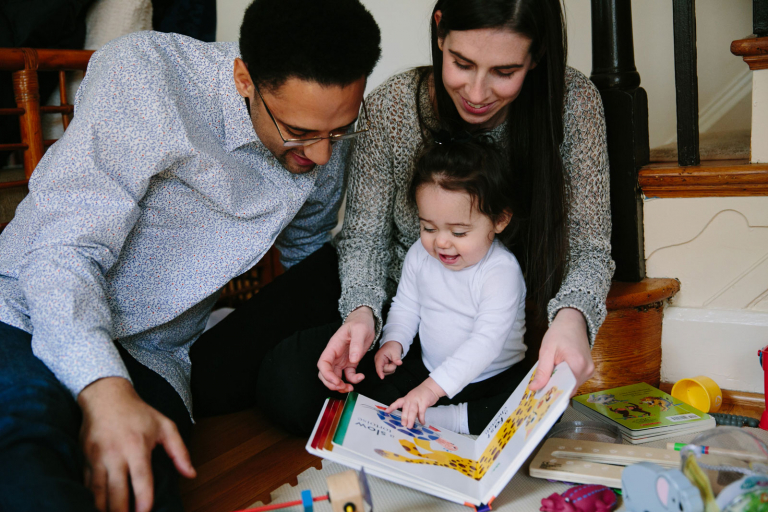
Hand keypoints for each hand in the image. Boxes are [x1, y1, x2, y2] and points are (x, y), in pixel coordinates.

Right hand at [78, 377, 195, 511]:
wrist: (105, 396)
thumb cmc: (138, 412)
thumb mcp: (165, 426)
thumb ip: (179, 451)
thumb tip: (191, 474)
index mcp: (137, 447)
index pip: (141, 480)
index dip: (144, 501)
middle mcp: (115, 454)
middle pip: (117, 493)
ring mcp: (96, 458)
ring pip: (97, 494)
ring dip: (105, 509)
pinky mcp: (85, 460)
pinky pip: (86, 486)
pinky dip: (92, 500)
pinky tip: (99, 507)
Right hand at [317, 306, 375, 391]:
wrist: (365, 321)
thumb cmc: (360, 323)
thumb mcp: (360, 330)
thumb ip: (356, 345)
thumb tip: (353, 359)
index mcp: (333, 346)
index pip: (323, 363)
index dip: (326, 374)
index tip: (336, 381)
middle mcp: (335, 355)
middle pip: (325, 373)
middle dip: (331, 383)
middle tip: (342, 387)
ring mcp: (342, 360)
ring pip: (335, 377)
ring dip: (340, 385)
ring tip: (350, 388)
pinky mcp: (350, 363)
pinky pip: (348, 375)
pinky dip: (352, 380)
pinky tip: (361, 377)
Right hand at [374, 341, 402, 378]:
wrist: (392, 344)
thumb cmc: (393, 347)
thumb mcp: (396, 352)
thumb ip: (397, 358)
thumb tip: (399, 363)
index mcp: (379, 357)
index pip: (378, 366)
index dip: (380, 372)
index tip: (382, 377)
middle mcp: (378, 362)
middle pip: (384, 371)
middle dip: (391, 367)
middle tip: (394, 360)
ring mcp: (380, 365)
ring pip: (386, 372)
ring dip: (392, 368)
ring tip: (392, 361)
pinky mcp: (383, 367)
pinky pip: (388, 371)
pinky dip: (391, 368)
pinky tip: (391, 363)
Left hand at [386, 378, 444, 428]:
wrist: (431, 387)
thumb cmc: (422, 394)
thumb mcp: (414, 399)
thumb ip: (411, 407)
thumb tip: (409, 419)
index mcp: (406, 398)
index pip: (397, 402)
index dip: (392, 407)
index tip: (386, 412)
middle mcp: (410, 399)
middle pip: (405, 409)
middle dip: (404, 417)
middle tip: (403, 425)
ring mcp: (417, 400)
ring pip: (412, 411)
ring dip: (411, 419)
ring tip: (410, 426)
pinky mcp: (424, 402)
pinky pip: (422, 411)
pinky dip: (421, 418)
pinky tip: (422, 422)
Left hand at [529, 307, 593, 395]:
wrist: (572, 321)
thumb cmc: (560, 332)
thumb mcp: (546, 350)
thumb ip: (542, 371)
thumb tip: (535, 388)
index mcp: (578, 365)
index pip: (566, 389)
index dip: (552, 393)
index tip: (540, 395)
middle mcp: (587, 370)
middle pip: (568, 388)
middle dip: (554, 388)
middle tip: (539, 387)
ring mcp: (589, 370)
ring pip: (571, 385)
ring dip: (559, 383)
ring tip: (547, 377)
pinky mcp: (588, 369)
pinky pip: (574, 380)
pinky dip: (564, 379)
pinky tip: (556, 373)